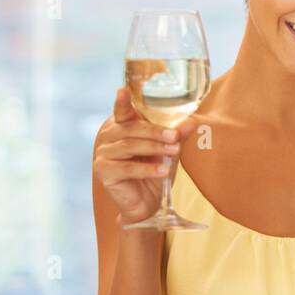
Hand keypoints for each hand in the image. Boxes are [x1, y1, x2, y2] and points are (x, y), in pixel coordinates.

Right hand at [93, 87, 198, 225]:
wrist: (147, 204)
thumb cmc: (155, 173)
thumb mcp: (168, 152)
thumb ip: (176, 136)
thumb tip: (191, 122)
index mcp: (121, 126)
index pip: (122, 111)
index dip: (122, 101)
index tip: (123, 90)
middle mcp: (108, 136)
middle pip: (131, 129)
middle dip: (155, 131)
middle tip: (174, 136)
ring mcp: (103, 154)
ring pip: (130, 146)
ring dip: (154, 149)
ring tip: (174, 153)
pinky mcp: (103, 171)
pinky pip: (127, 167)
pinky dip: (147, 169)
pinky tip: (163, 171)